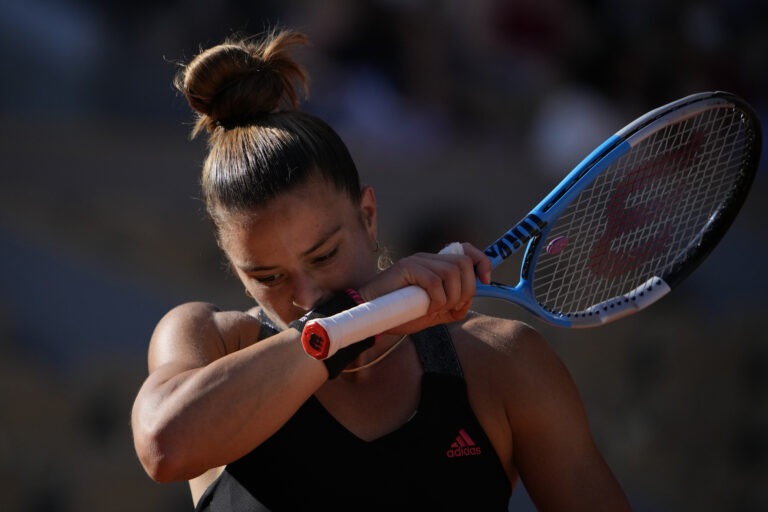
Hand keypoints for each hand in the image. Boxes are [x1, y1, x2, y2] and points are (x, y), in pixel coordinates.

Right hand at [357, 243, 491, 334]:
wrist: (369, 314)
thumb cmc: (397, 312)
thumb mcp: (431, 313)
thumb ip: (450, 307)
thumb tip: (466, 303)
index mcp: (435, 265)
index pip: (465, 251)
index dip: (481, 262)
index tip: (486, 280)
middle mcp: (427, 258)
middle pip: (463, 263)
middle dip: (466, 289)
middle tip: (452, 306)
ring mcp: (416, 261)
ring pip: (452, 272)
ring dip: (451, 296)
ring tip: (436, 308)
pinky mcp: (406, 268)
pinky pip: (434, 281)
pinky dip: (437, 299)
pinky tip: (427, 307)